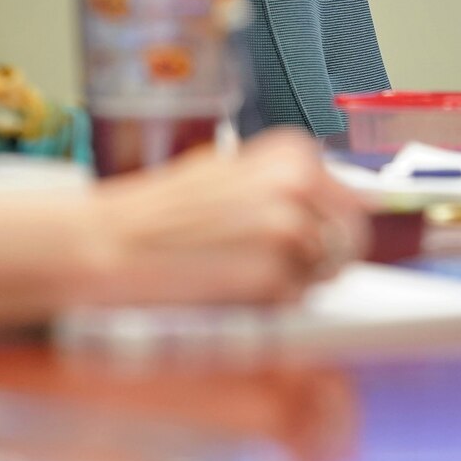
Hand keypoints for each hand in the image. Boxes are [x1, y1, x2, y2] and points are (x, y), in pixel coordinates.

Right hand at [81, 129, 369, 305]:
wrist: (107, 245)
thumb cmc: (158, 214)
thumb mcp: (227, 175)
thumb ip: (282, 187)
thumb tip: (329, 207)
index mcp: (292, 153)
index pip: (353, 200)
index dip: (332, 229)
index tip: (320, 241)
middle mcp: (300, 184)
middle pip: (350, 240)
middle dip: (321, 260)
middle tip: (267, 265)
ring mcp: (291, 232)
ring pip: (325, 275)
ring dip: (293, 284)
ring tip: (236, 273)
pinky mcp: (276, 279)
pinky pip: (296, 304)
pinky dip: (269, 307)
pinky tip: (227, 289)